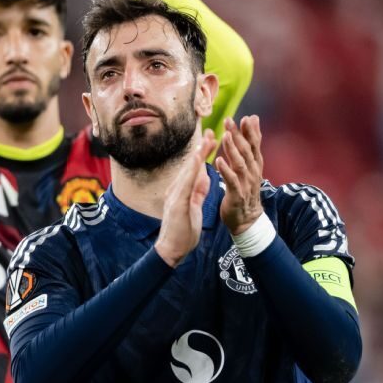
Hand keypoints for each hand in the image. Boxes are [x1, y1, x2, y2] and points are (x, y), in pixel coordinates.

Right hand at [154, 130, 216, 266]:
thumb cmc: (182, 231)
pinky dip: (192, 170)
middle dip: (201, 148)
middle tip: (210, 131)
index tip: (211, 139)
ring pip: (188, 171)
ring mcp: (175, 195)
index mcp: (181, 190)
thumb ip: (198, 192)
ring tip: (207, 140)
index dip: (202, 153)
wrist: (171, 250)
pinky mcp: (177, 203)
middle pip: (190, 165)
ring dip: (198, 155)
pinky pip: (186, 183)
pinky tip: (198, 160)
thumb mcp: (194, 207)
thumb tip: (204, 177)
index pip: (193, 169)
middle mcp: (176, 189)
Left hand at [215, 116, 265, 234]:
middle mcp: (252, 173)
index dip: (251, 131)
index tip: (248, 117)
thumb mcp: (250, 167)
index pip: (254, 145)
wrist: (246, 220)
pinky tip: (219, 161)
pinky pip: (231, 181)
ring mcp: (245, 184)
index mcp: (255, 165)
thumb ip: (250, 146)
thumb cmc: (245, 190)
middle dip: (239, 135)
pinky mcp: (237, 195)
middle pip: (246, 151)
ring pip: (240, 164)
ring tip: (226, 137)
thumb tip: (254, 122)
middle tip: (230, 120)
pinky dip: (226, 171)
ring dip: (232, 150)